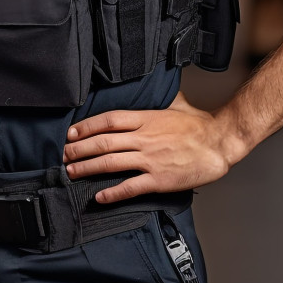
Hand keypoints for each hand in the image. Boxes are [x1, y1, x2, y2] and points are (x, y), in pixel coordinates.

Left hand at [62, 93, 232, 203]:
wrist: (219, 143)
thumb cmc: (198, 124)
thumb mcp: (174, 103)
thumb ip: (157, 99)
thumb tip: (151, 86)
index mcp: (146, 118)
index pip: (108, 120)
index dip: (86, 126)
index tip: (71, 132)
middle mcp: (144, 138)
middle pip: (103, 142)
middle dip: (79, 149)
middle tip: (63, 155)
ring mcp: (150, 159)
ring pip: (110, 163)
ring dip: (87, 168)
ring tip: (71, 172)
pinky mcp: (159, 179)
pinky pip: (130, 187)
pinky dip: (112, 193)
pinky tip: (98, 196)